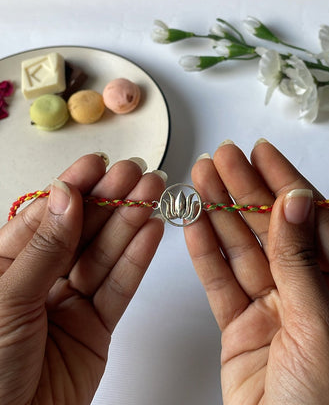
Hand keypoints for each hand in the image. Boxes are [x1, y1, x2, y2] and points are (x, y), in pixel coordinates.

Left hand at [0, 154, 164, 404]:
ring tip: (152, 194)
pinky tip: (151, 232)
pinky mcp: (97, 325)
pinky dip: (137, 259)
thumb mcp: (5, 300)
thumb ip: (43, 249)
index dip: (74, 188)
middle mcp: (41, 278)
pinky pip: (119, 287)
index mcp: (6, 266)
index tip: (98, 165)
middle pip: (82, 231)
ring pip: (105, 255)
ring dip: (130, 222)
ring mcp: (71, 301)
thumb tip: (66, 196)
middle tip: (136, 174)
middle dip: (109, 199)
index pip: (47, 217)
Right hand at [184, 140, 328, 404]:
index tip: (262, 152)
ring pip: (242, 250)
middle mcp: (311, 293)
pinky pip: (221, 281)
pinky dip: (205, 252)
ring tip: (201, 179)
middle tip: (222, 158)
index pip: (315, 222)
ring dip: (221, 213)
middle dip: (246, 190)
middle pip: (273, 229)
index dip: (287, 182)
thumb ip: (302, 264)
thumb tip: (296, 203)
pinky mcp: (240, 325)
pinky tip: (194, 222)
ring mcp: (273, 307)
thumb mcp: (324, 330)